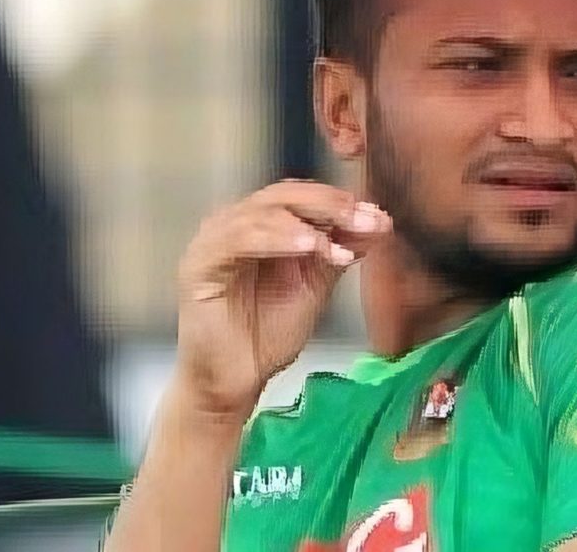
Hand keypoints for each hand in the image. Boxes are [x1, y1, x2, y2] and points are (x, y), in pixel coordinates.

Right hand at [172, 180, 390, 420]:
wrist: (233, 381)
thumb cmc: (267, 335)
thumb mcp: (312, 287)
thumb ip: (336, 253)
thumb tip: (378, 222)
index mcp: (259, 226)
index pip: (300, 198)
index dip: (339, 203)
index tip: (379, 219)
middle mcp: (233, 224)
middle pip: (281, 196)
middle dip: (328, 206)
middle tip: (364, 220)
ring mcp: (211, 241)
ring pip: (260, 213)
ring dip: (305, 223)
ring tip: (336, 243)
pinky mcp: (198, 264)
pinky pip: (237, 240)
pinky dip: (275, 239)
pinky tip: (307, 247)